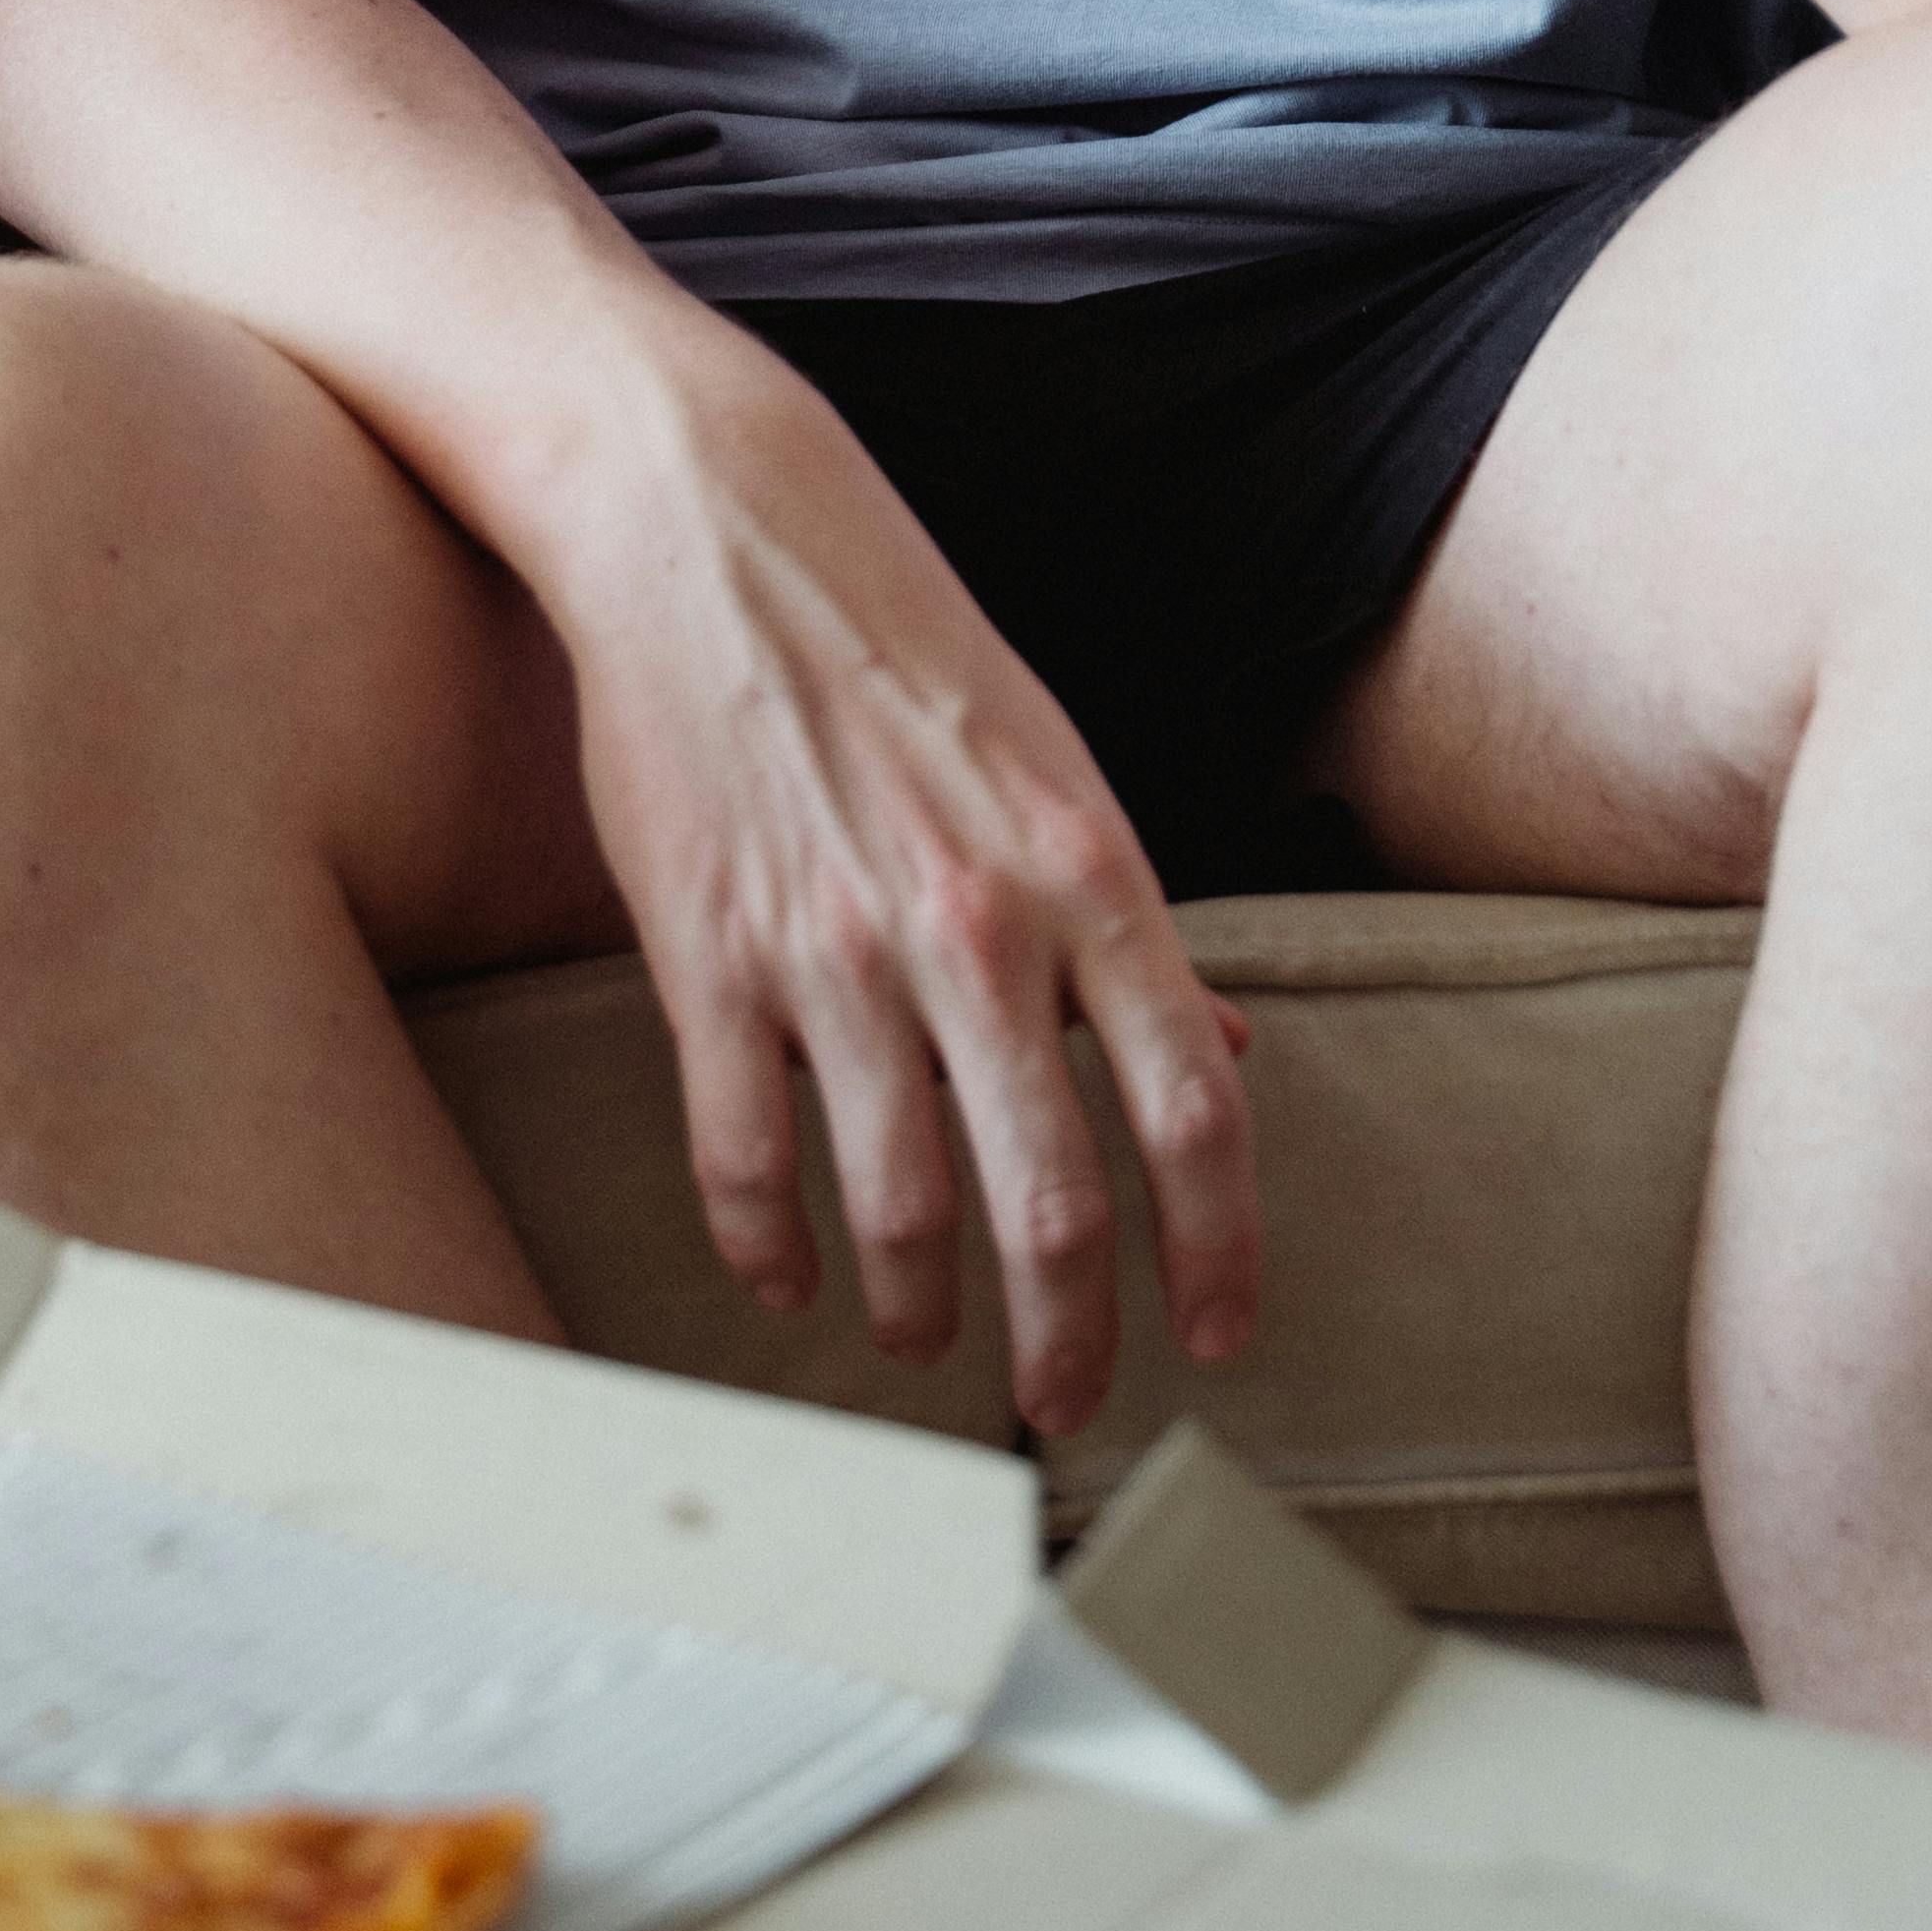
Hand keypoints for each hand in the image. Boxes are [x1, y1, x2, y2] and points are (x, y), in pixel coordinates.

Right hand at [548, 340, 1260, 1427]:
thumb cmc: (898, 645)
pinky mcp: (708, 955)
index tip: (1219, 1336)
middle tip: (1065, 1400)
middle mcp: (975, 927)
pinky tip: (789, 1275)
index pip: (1194, 1113)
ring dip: (919, 1312)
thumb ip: (1132, 927)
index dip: (1220, 1253)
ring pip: (898, 1207)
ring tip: (924, 1341)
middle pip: (1054, 1204)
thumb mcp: (1055, 768)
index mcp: (1087, 874)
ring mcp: (834, 948)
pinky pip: (744, 1156)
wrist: (718, 531)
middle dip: (1069, 1340)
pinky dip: (769, 1247)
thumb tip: (1223, 1055)